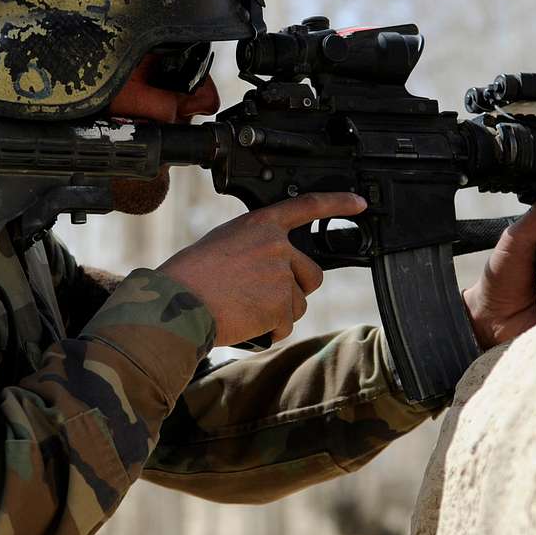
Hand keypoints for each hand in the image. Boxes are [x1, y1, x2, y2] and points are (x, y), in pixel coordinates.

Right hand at [157, 192, 365, 346]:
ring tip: (242, 308)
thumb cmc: (189, 277)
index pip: (308, 206)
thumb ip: (256, 246)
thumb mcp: (223, 244)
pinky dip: (268, 331)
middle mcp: (277, 246)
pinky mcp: (281, 305)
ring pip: (297, 304)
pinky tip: (243, 322)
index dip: (338, 203)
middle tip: (258, 296)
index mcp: (260, 224)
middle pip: (311, 274)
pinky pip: (285, 326)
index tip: (359, 204)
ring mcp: (282, 275)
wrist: (176, 304)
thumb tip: (275, 265)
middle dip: (294, 289)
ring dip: (277, 313)